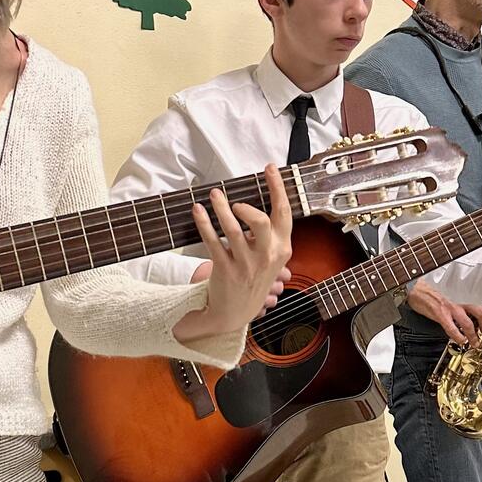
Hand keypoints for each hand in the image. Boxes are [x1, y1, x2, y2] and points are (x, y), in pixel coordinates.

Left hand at [174, 165, 292, 343]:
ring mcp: (245, 264)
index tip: (270, 168)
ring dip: (220, 209)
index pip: (284, 213)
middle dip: (247, 206)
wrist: (235, 313)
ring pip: (232, 229)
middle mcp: (266, 256)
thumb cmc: (252, 279)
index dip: (277, 188)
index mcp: (281, 248)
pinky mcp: (225, 269)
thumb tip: (262, 203)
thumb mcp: (271, 260)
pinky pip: (213, 242)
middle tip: (235, 200)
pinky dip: (204, 223)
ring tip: (214, 194)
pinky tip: (197, 210)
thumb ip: (271, 235)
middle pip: (261, 222)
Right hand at [406, 278, 481, 344]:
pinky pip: (453, 330)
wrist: (416, 285)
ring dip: (475, 336)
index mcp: (466, 289)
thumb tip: (478, 302)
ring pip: (469, 324)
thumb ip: (466, 292)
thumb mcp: (454, 285)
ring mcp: (451, 306)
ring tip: (476, 342)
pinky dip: (459, 337)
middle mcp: (461, 297)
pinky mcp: (441, 314)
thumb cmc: (433, 285)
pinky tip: (461, 341)